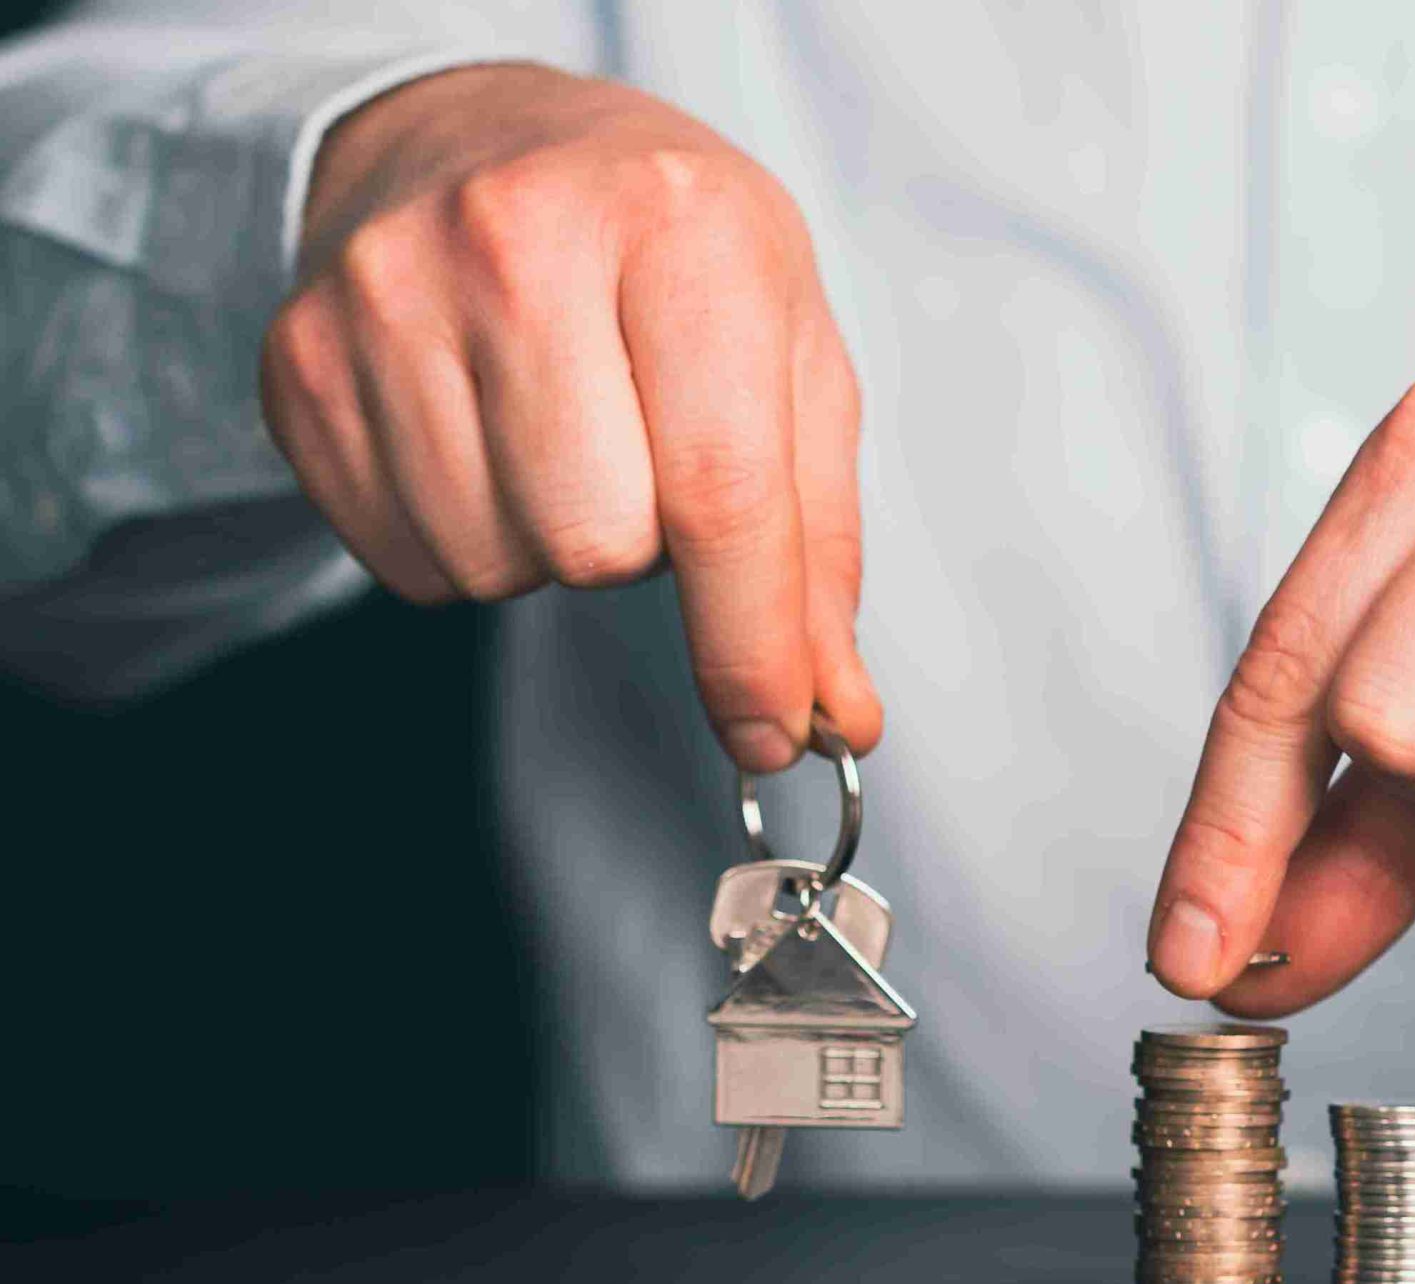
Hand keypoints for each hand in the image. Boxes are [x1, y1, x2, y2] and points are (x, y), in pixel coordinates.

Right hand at [260, 64, 876, 769]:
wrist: (492, 142)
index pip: (720, 494)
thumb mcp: (790, 357)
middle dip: (642, 544)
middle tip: (640, 450)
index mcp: (679, 229)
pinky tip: (482, 441)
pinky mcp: (302, 362)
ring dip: (549, 543)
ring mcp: (386, 295)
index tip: (776, 732)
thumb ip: (817, 549)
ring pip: (498, 563)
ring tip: (560, 433)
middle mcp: (519, 242)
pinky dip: (466, 539)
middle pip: (596, 545)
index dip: (751, 646)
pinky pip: (408, 561)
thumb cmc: (667, 251)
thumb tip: (833, 713)